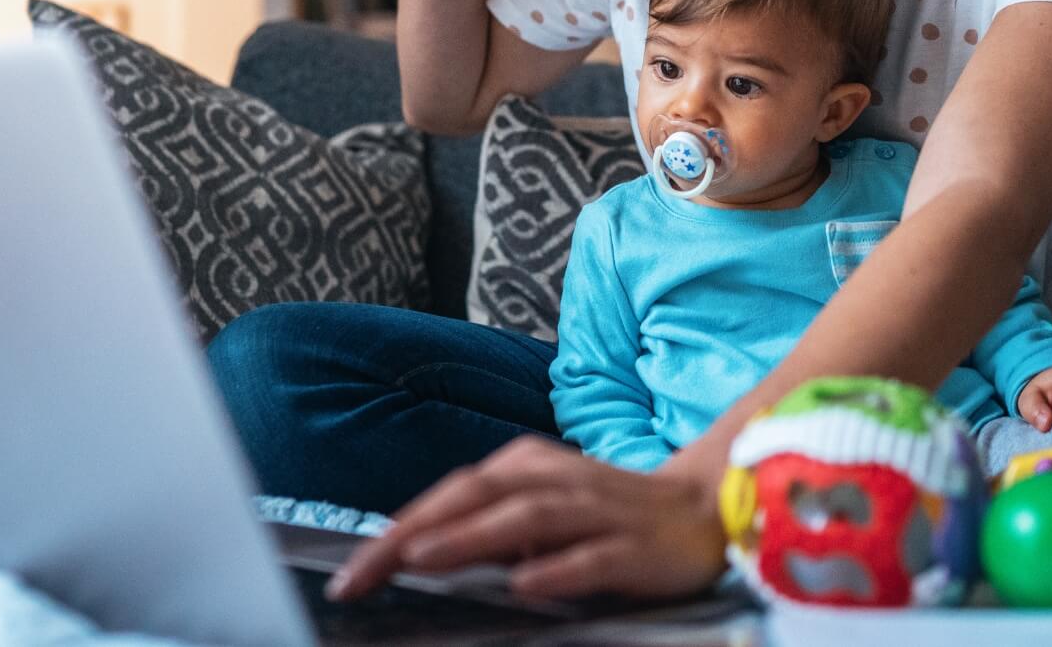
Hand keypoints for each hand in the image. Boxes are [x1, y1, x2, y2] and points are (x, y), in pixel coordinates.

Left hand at [326, 435, 726, 602]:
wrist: (701, 509)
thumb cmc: (604, 514)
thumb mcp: (538, 510)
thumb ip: (486, 527)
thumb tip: (416, 553)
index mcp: (524, 466)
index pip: (450, 494)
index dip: (397, 528)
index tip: (350, 571)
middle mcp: (553, 479)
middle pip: (474, 497)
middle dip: (413, 533)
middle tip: (361, 573)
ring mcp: (594, 510)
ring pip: (524, 518)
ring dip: (469, 538)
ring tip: (420, 560)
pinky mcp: (632, 546)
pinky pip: (591, 557)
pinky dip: (556, 568)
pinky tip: (525, 585)